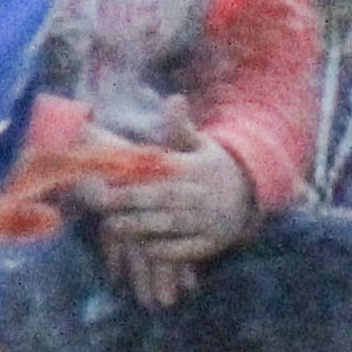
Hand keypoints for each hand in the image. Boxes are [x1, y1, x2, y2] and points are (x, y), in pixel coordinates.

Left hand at [68, 106, 260, 309]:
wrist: (251, 195)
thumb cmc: (213, 167)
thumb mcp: (201, 144)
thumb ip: (181, 126)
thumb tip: (174, 99)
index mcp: (197, 169)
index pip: (163, 174)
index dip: (136, 179)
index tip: (108, 180)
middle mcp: (203, 195)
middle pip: (164, 200)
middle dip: (131, 203)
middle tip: (101, 205)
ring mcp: (210, 221)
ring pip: (173, 225)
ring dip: (142, 228)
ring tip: (113, 228)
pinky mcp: (214, 243)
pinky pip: (189, 250)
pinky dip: (168, 251)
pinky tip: (145, 251)